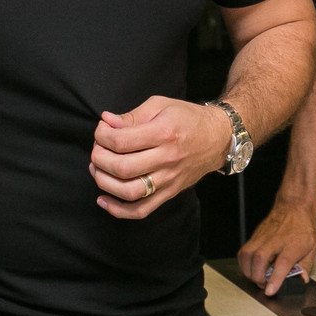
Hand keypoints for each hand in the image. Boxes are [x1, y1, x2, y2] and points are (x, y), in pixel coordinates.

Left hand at [90, 96, 229, 219]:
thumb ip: (132, 115)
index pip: (121, 141)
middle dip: (100, 158)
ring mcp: (169, 179)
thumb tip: (106, 122)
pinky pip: (142, 210)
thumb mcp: (160, 105)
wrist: (217, 137)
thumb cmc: (188, 118)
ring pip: (129, 192)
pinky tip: (104, 200)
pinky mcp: (170, 192)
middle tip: (97, 149)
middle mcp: (167, 159)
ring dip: (105, 183)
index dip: (102, 136)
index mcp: (163, 133)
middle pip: (122, 168)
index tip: (101, 131)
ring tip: (98, 170)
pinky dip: (119, 210)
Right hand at [237, 200, 315, 295]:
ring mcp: (264, 236)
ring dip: (249, 271)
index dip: (275, 278)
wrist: (295, 206)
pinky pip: (243, 251)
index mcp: (294, 243)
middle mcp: (277, 239)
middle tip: (264, 284)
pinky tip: (252, 268)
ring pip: (247, 254)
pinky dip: (244, 263)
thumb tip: (301, 280)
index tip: (270, 290)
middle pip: (260, 258)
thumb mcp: (313, 248)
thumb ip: (306, 266)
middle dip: (257, 276)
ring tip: (257, 277)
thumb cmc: (303, 227)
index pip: (282, 262)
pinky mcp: (255, 235)